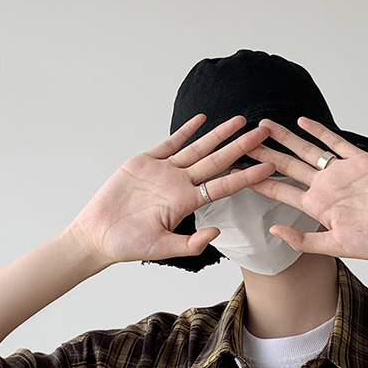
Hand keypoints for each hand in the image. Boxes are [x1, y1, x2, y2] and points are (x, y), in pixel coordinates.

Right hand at [68, 115, 275, 265]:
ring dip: (219, 134)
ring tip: (241, 121)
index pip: (224, 187)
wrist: (98, 234)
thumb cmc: (128, 245)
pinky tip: (202, 119)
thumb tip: (217, 232)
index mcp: (186, 204)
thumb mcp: (161, 248)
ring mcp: (164, 172)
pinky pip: (170, 143)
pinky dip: (186, 131)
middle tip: (263, 133)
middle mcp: (180, 185)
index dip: (247, 176)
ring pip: (197, 148)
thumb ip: (190, 244)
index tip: (269, 167)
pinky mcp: (145, 162)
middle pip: (217, 162)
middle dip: (241, 147)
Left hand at [242, 117, 367, 264]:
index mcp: (316, 207)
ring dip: (285, 137)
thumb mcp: (335, 246)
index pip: (280, 192)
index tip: (237, 174)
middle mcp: (324, 188)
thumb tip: (272, 229)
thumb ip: (303, 240)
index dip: (258, 182)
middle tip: (242, 141)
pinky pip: (335, 143)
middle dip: (264, 153)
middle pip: (287, 166)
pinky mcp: (359, 161)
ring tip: (263, 126)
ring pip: (306, 150)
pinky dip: (319, 131)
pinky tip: (301, 122)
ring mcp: (340, 172)